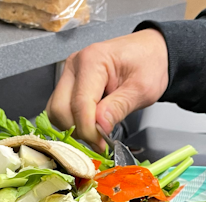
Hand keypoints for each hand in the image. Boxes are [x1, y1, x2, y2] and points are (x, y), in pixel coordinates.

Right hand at [46, 29, 168, 149]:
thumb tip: (99, 127)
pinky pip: (59, 111)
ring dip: (72, 127)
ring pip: (55, 113)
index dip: (88, 130)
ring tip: (95, 129)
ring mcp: (68, 75)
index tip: (101, 144)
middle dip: (78, 129)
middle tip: (99, 138)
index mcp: (93, 60)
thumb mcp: (142, 88)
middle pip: (59, 110)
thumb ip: (118, 108)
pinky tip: (89, 123)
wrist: (149, 52)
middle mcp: (74, 65)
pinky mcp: (67, 85)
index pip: (80, 104)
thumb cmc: (148, 63)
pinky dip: (71, 123)